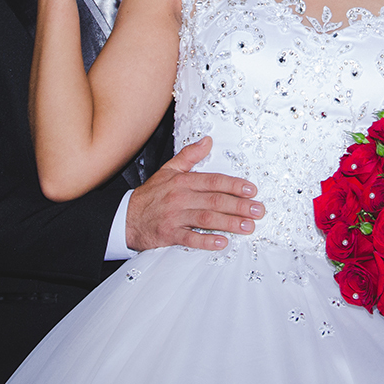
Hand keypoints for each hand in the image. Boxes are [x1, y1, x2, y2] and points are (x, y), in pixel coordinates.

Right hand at [125, 137, 265, 250]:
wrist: (125, 217)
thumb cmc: (150, 195)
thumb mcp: (168, 170)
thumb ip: (189, 156)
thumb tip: (207, 141)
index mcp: (182, 182)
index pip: (213, 181)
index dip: (234, 185)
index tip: (252, 190)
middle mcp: (180, 198)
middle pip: (214, 200)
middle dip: (239, 206)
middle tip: (258, 210)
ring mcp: (174, 217)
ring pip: (206, 219)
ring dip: (229, 223)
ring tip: (248, 227)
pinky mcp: (169, 234)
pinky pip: (189, 238)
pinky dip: (206, 241)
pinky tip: (222, 242)